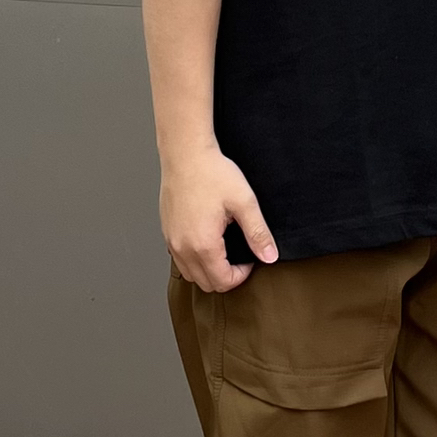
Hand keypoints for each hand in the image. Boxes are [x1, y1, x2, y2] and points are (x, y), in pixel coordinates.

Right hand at [161, 147, 277, 292]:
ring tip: (224, 249)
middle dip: (226, 276)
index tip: (250, 258)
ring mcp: (172, 240)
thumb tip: (270, 256)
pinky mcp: (167, 231)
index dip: (242, 275)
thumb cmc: (212, 173)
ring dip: (209, 270)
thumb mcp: (244, 202)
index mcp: (203, 244)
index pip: (223, 282)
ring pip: (191, 274)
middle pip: (206, 283)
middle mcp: (183, 247)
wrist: (185, 153)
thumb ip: (258, 233)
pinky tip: (207, 240)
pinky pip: (180, 259)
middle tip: (240, 256)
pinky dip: (195, 260)